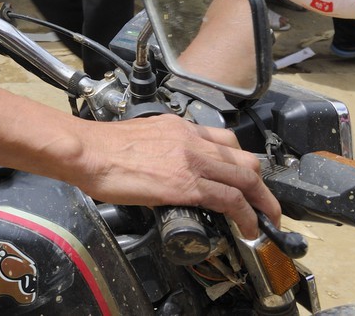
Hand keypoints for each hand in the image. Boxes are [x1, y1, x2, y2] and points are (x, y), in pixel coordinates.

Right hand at [70, 114, 278, 237]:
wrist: (87, 152)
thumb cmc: (100, 148)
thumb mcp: (139, 137)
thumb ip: (160, 149)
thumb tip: (163, 170)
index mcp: (178, 126)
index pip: (223, 139)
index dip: (239, 161)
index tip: (243, 177)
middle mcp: (191, 139)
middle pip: (244, 157)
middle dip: (260, 183)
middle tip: (264, 202)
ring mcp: (192, 160)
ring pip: (247, 176)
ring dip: (263, 200)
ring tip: (267, 218)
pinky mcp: (187, 184)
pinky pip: (232, 199)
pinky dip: (248, 216)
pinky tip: (250, 228)